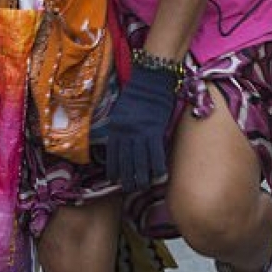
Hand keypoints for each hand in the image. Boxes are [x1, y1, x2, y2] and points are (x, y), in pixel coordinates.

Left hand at [105, 64, 176, 192]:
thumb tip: (121, 145)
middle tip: (129, 189)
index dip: (114, 169)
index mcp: (116, 128)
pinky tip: (159, 176)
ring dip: (141, 177)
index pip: (113, 155)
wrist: (150, 81)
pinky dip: (157, 168)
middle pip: (125, 162)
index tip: (114, 180)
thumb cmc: (137, 95)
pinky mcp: (154, 132)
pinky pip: (155, 155)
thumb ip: (120, 129)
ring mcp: (140, 134)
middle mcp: (126, 134)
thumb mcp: (121, 112)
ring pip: (139, 162)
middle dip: (126, 178)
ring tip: (142, 187)